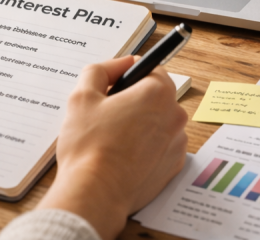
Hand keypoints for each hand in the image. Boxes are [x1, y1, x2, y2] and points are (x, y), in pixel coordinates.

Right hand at [37, 56, 187, 239]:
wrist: (96, 193)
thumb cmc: (89, 146)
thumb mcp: (82, 96)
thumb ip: (100, 70)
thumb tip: (118, 64)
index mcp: (158, 93)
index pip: (151, 69)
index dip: (127, 74)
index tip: (111, 85)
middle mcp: (175, 116)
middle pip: (155, 96)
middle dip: (133, 100)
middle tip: (105, 113)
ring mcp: (177, 144)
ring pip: (157, 122)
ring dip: (139, 124)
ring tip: (111, 138)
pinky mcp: (173, 167)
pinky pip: (160, 147)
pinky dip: (144, 147)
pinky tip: (122, 155)